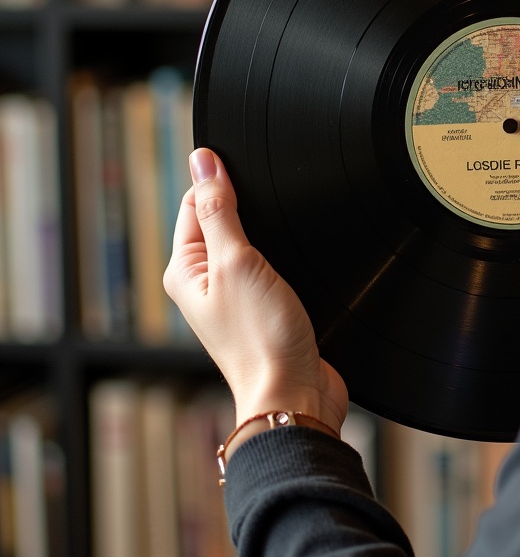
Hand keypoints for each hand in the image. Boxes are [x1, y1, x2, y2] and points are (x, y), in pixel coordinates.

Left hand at [163, 147, 347, 432]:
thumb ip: (219, 210)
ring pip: (251, 244)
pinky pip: (272, 268)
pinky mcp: (266, 310)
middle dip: (249, 207)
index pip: (196, 202)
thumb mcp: (236, 261)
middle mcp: (205, 283)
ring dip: (269, 233)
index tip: (251, 172)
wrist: (294, 394)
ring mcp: (236, 298)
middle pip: (224, 221)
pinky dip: (285, 257)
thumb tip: (203, 162)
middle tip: (272, 203)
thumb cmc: (261, 339)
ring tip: (286, 231)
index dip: (222, 182)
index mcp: (185, 269)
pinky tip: (298, 258)